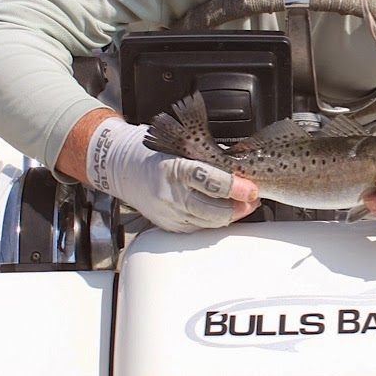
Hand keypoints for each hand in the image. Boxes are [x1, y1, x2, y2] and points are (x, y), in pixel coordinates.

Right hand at [86, 117, 258, 232]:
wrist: (122, 168)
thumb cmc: (153, 153)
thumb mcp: (181, 147)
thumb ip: (210, 159)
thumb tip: (241, 171)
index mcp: (174, 169)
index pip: (211, 183)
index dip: (236, 188)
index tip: (252, 189)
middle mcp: (170, 196)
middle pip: (214, 211)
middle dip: (239, 207)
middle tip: (253, 198)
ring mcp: (169, 214)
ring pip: (210, 223)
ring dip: (231, 215)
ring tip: (242, 203)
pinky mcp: (169, 227)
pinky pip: (200, 228)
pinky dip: (214, 219)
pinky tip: (222, 210)